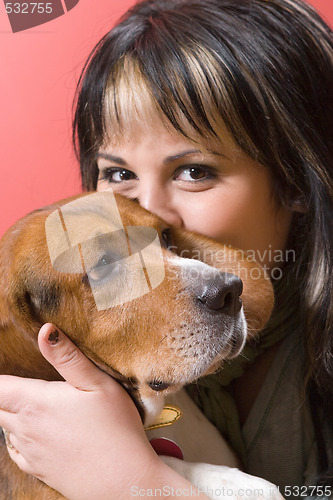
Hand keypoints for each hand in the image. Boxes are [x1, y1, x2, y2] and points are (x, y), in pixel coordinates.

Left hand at [0, 324, 162, 498]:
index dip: (1, 376)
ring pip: (5, 426)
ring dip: (12, 412)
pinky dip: (18, 435)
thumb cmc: (116, 430)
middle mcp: (24, 429)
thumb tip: (45, 330)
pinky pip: (14, 449)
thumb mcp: (98, 384)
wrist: (125, 482)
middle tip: (25, 383)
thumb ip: (68, 357)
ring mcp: (29, 452)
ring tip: (35, 402)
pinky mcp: (37, 470)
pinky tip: (37, 430)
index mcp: (35, 404)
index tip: (10, 368)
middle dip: (6, 392)